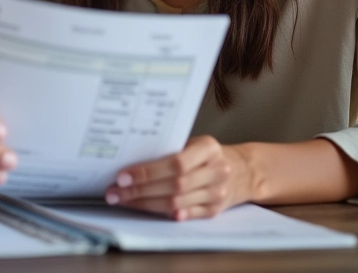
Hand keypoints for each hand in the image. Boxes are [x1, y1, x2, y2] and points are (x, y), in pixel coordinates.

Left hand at [104, 135, 252, 219]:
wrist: (243, 170)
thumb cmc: (207, 153)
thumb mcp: (194, 142)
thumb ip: (171, 149)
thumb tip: (131, 159)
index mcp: (209, 147)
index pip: (175, 163)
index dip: (148, 171)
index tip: (122, 176)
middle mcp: (217, 171)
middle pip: (174, 185)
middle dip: (140, 190)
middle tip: (114, 192)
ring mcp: (218, 193)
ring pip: (177, 202)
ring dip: (145, 203)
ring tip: (122, 200)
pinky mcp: (215, 211)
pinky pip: (187, 215)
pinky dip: (167, 214)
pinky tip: (147, 211)